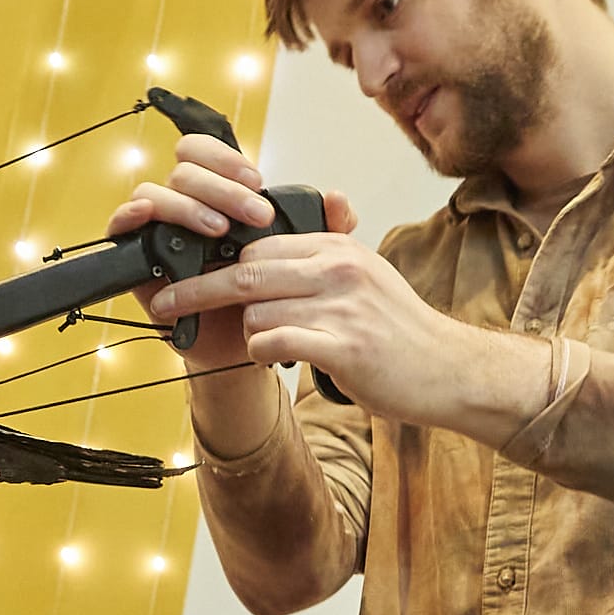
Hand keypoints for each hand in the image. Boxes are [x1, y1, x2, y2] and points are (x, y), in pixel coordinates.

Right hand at [106, 134, 360, 373]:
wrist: (245, 347)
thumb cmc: (269, 298)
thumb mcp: (304, 262)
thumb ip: (327, 230)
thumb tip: (340, 200)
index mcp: (218, 196)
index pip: (208, 153)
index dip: (227, 160)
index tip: (258, 184)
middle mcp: (184, 206)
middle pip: (184, 168)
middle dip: (221, 187)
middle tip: (254, 214)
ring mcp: (158, 229)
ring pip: (155, 191)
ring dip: (188, 205)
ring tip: (219, 230)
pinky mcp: (136, 256)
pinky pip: (121, 224)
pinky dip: (131, 215)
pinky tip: (149, 218)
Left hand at [146, 231, 518, 431]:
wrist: (448, 370)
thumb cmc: (399, 332)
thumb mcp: (363, 279)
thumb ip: (317, 264)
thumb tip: (258, 260)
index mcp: (338, 248)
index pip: (259, 244)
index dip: (221, 264)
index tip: (188, 276)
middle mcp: (338, 269)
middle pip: (245, 271)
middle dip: (198, 290)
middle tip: (166, 304)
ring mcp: (341, 306)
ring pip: (255, 312)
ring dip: (250, 335)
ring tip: (275, 348)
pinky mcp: (342, 345)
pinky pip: (273, 343)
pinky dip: (264, 355)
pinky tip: (281, 360)